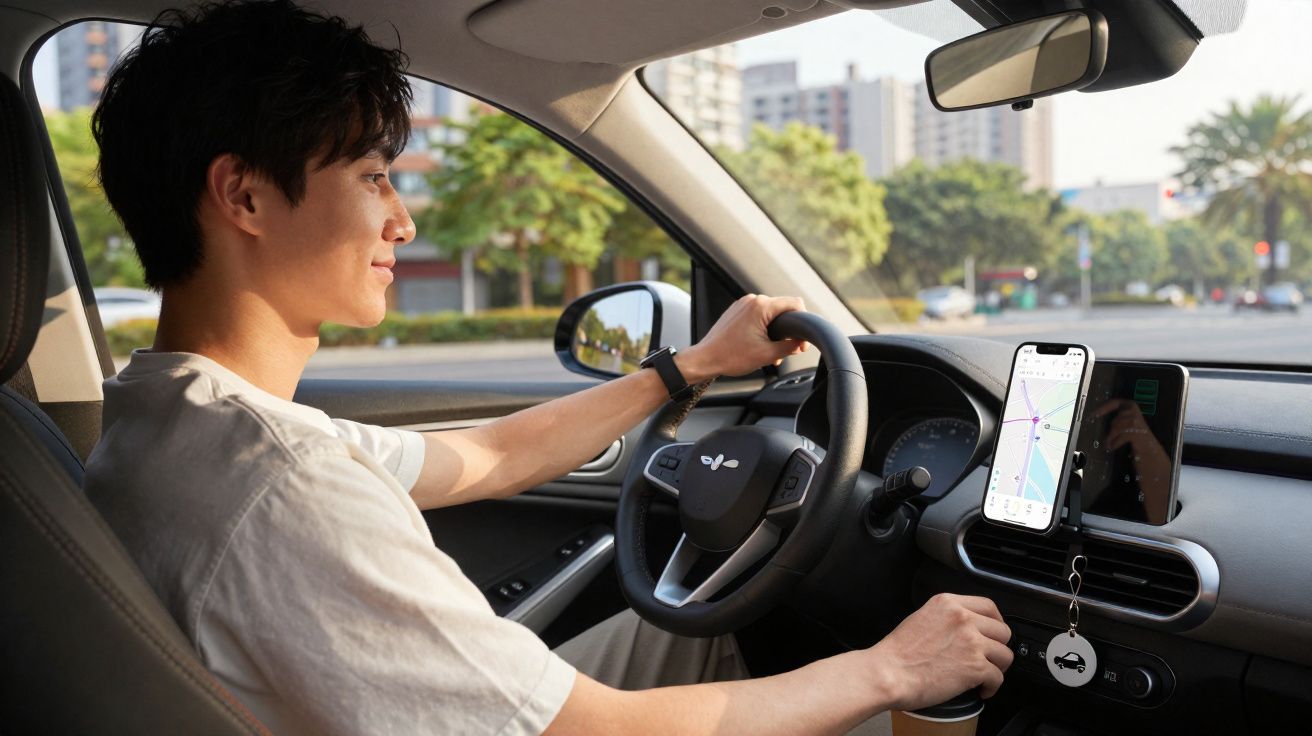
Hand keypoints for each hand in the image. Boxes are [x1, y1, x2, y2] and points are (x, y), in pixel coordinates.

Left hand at [676, 294, 808, 381]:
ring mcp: (742, 304)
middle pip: (782, 310)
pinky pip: (757, 315)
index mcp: (761, 306)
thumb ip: (789, 346)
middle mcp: (752, 300)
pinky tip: (758, 346)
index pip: (795, 303)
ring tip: (768, 352)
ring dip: (775, 332)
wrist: (705, 359)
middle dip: (787, 331)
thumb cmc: (731, 357)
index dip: (803, 322)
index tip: (801, 342)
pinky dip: (763, 329)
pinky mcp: (736, 311)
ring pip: (770, 314)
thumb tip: (801, 343)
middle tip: (785, 351)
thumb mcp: (767, 355)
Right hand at [866, 593, 1013, 710]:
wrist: (889, 673)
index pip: (989, 606)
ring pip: (1005, 655)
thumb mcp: (921, 619)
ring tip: (985, 676)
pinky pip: (998, 677)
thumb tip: (962, 629)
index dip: (996, 622)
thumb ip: (945, 618)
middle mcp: (963, 619)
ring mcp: (971, 642)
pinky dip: (991, 687)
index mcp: (948, 604)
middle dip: (998, 647)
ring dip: (997, 668)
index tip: (994, 633)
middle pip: (1002, 631)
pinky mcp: (976, 667)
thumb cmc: (897, 653)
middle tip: (989, 658)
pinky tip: (981, 690)